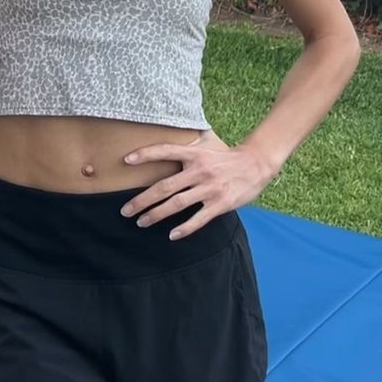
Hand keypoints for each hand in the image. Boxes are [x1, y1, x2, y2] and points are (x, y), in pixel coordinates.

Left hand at [120, 130, 273, 239]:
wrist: (256, 164)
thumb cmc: (226, 157)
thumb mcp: (206, 146)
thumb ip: (187, 149)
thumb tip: (166, 147)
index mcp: (194, 154)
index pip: (165, 150)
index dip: (145, 154)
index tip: (126, 160)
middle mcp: (199, 170)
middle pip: (164, 186)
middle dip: (142, 200)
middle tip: (125, 210)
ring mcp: (209, 188)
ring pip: (177, 204)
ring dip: (156, 214)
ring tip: (142, 222)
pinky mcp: (220, 204)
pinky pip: (198, 219)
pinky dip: (184, 228)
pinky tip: (172, 235)